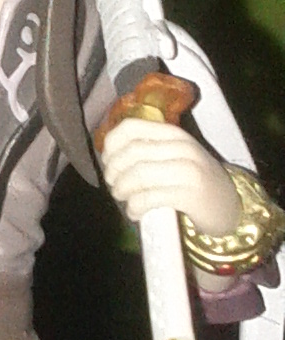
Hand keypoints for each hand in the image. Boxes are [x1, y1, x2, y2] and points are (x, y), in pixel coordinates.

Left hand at [101, 120, 240, 233]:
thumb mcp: (177, 155)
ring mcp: (188, 171)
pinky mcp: (189, 196)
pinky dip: (134, 207)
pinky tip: (134, 212)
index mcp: (174, 134)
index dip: (111, 144)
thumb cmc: (196, 181)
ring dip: (122, 190)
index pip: (131, 127)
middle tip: (114, 185)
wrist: (232, 208)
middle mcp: (182, 148)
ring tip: (122, 197)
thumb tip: (109, 155)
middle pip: (131, 153)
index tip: (108, 162)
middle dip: (114, 171)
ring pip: (137, 175)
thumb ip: (150, 149)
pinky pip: (149, 198)